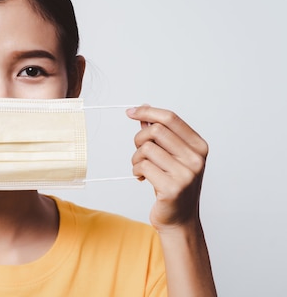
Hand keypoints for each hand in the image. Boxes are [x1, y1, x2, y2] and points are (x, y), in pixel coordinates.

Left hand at [126, 105, 207, 231]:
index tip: (130, 112)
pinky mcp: (172, 188)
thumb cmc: (174, 184)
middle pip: (156, 131)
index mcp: (199, 146)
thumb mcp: (172, 156)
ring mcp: (186, 174)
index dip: (147, 112)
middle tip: (138, 152)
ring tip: (140, 168)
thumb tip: (144, 108)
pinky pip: (143, 167)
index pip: (171, 118)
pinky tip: (141, 177)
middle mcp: (196, 159)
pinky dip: (136, 170)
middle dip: (139, 139)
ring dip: (136, 158)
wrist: (179, 219)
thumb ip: (160, 133)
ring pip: (146, 149)